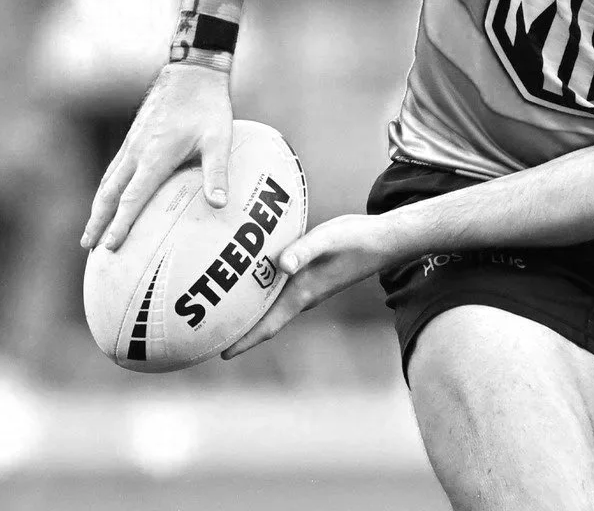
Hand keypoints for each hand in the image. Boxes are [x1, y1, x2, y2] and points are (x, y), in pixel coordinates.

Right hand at [80, 63, 233, 251]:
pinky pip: (114, 169)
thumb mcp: (219, 139)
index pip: (133, 198)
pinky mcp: (133, 137)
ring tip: (90, 230)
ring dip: (97, 207)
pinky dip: (105, 189)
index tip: (109, 246)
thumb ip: (217, 173)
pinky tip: (107, 198)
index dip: (120, 224)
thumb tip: (220, 205)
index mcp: (156, 156)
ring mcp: (132, 143)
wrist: (192, 72)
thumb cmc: (209, 107)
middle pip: (110, 193)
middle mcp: (137, 151)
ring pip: (107, 181)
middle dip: (97, 221)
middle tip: (88, 247)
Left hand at [222, 214, 401, 358]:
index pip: (269, 324)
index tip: (222, 353)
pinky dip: (261, 293)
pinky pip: (279, 291)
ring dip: (250, 313)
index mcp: (303, 292)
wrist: (383, 240)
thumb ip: (304, 251)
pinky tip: (250, 281)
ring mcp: (307, 287)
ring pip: (271, 307)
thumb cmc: (356, 239)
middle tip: (210, 335)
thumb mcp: (327, 239)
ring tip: (223, 313)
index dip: (246, 340)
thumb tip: (282, 264)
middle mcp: (302, 295)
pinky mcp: (310, 275)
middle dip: (240, 330)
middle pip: (265, 320)